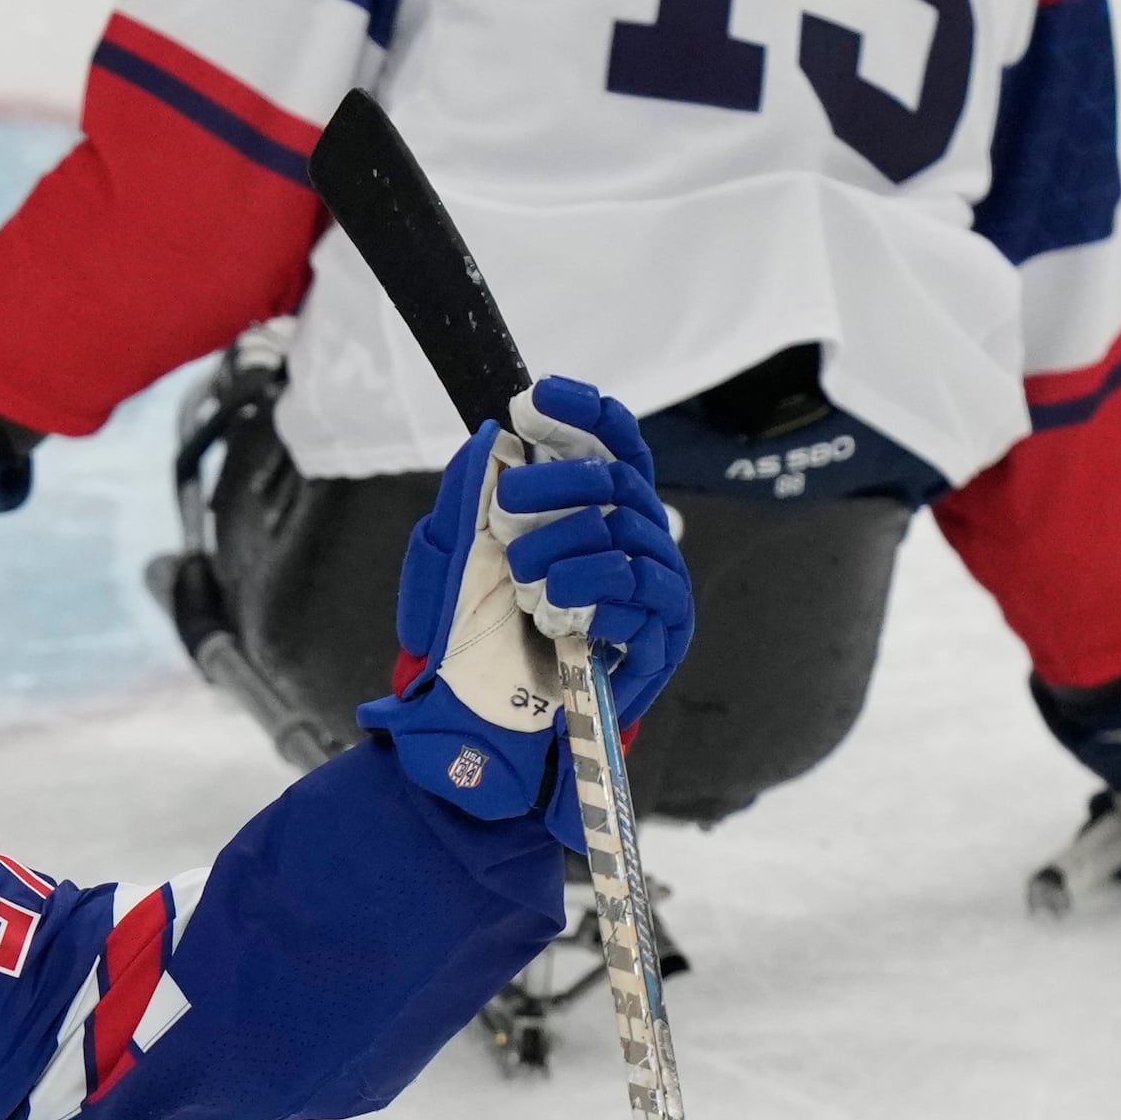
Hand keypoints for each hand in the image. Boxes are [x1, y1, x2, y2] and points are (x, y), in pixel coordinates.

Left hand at [364, 378, 695, 848]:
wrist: (492, 723)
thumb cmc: (485, 634)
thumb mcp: (458, 561)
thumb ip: (468, 503)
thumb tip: (485, 444)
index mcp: (597, 512)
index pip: (613, 443)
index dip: (586, 414)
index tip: (537, 396)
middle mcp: (635, 539)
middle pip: (618, 483)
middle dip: (559, 485)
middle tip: (508, 506)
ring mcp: (655, 587)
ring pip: (629, 540)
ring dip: (570, 551)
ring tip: (527, 578)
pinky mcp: (662, 637)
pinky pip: (643, 600)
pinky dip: (599, 597)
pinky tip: (561, 608)